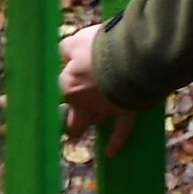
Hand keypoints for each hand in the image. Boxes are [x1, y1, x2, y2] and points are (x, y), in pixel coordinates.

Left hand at [59, 24, 136, 157]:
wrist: (132, 56)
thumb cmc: (103, 46)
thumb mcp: (78, 41)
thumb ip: (67, 49)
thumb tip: (62, 53)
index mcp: (69, 85)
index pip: (60, 89)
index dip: (64, 83)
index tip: (67, 76)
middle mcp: (83, 103)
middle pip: (70, 120)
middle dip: (71, 118)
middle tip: (72, 112)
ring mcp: (104, 109)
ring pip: (93, 121)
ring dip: (92, 119)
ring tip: (92, 117)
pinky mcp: (125, 111)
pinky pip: (121, 131)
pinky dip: (116, 141)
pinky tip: (111, 152)